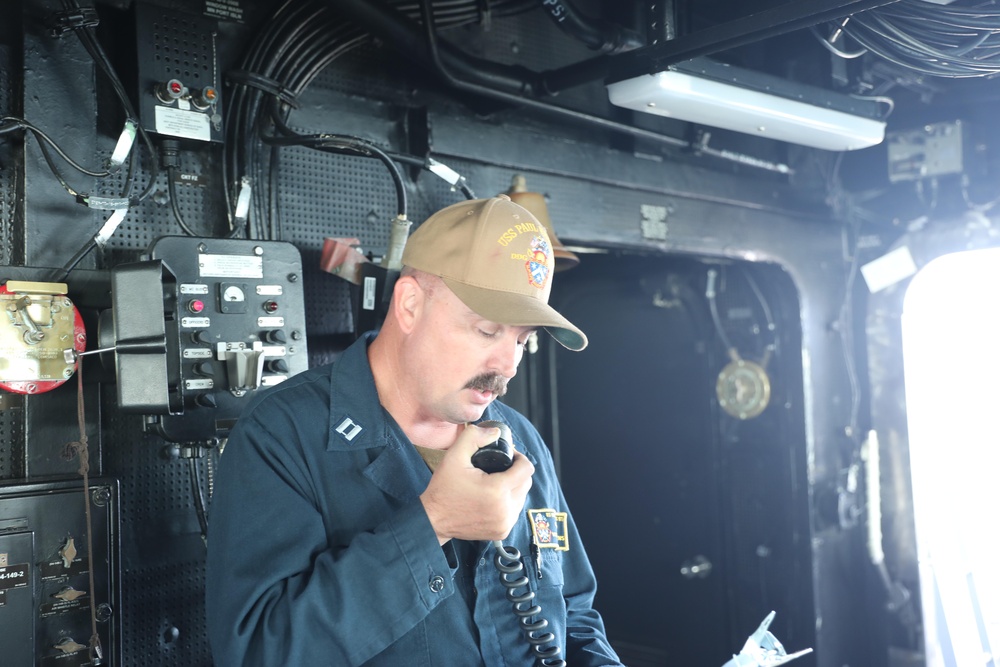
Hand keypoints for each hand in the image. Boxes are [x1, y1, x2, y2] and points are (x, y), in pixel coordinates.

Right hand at [420, 423, 533, 543]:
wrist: (433, 520)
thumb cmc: (443, 489)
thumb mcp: (454, 456)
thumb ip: (474, 437)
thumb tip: (495, 432)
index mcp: (497, 490)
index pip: (526, 469)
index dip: (519, 457)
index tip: (508, 455)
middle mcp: (505, 510)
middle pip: (526, 483)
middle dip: (516, 472)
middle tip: (499, 467)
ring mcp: (505, 523)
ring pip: (522, 497)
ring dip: (514, 487)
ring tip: (495, 482)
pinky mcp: (502, 532)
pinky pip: (515, 511)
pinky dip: (508, 502)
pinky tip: (494, 497)